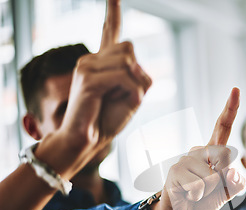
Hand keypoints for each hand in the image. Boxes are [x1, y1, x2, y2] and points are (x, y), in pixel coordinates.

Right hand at [55, 0, 150, 175]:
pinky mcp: (88, 78)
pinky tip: (116, 102)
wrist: (87, 140)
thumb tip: (134, 64)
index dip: (113, 12)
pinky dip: (130, 93)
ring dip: (133, 87)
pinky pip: (125, 77)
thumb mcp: (132, 95)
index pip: (109, 30)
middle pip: (130, 50)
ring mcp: (87, 67)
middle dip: (137, 75)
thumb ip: (138, 76)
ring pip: (129, 64)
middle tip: (122, 96)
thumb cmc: (109, 120)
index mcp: (102, 62)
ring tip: (115, 101)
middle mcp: (92, 59)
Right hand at [152, 88, 245, 209]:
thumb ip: (236, 183)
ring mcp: (185, 159)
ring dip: (210, 191)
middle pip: (226, 157)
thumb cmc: (205, 198)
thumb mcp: (227, 192)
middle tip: (208, 189)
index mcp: (213, 150)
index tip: (235, 89)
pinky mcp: (175, 171)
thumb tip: (229, 172)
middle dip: (224, 180)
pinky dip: (199, 196)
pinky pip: (199, 186)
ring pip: (213, 176)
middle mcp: (198, 150)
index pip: (223, 127)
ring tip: (197, 192)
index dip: (230, 108)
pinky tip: (188, 195)